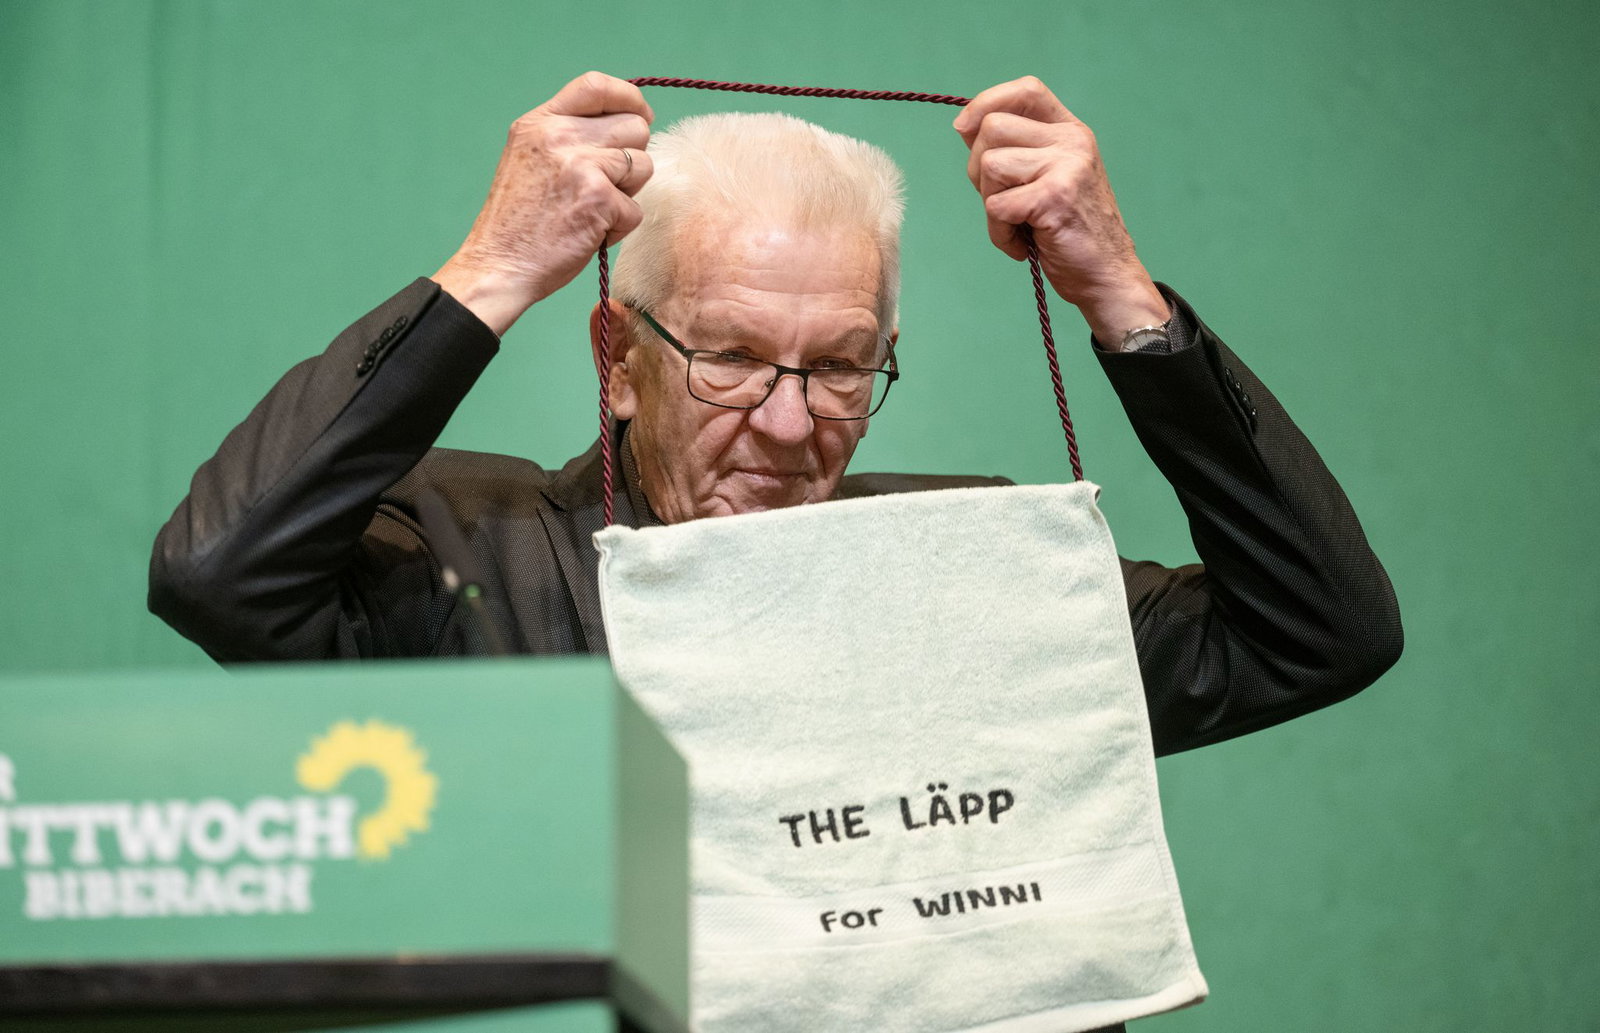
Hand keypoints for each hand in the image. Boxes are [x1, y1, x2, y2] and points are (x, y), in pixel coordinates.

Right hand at [433, 71, 653, 334]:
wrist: (498, 265)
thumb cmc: (518, 221)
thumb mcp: (530, 158)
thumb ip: (567, 135)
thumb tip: (627, 122)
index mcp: (540, 122)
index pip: (596, 86)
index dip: (628, 98)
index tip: (640, 115)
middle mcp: (559, 136)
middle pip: (633, 126)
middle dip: (631, 157)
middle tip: (606, 184)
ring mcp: (581, 166)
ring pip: (643, 165)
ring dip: (628, 192)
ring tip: (594, 210)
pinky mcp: (599, 200)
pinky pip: (635, 208)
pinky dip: (620, 227)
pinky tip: (591, 234)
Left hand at [954, 76, 1167, 347]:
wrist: (1106, 275)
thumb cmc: (1069, 231)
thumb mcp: (1047, 178)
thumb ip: (1016, 150)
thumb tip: (965, 126)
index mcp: (1070, 131)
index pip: (1026, 89)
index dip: (986, 101)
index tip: (963, 129)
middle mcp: (1072, 141)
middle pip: (992, 128)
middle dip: (978, 170)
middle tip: (1002, 203)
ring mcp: (1067, 166)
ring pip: (989, 165)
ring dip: (989, 205)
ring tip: (1016, 225)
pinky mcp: (1055, 197)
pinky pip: (996, 206)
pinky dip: (999, 234)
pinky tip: (1021, 246)